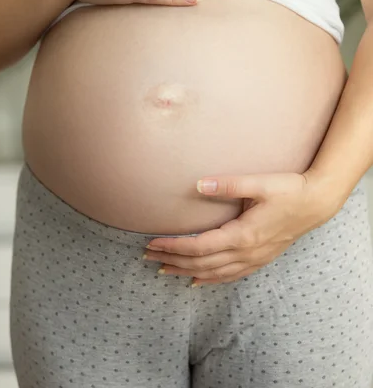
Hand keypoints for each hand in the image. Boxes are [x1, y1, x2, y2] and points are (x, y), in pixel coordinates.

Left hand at [144, 169, 340, 285]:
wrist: (317, 203)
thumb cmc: (289, 190)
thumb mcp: (258, 184)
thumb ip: (227, 185)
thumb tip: (198, 184)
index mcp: (242, 235)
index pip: (199, 246)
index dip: (173, 247)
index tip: (152, 243)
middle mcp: (246, 253)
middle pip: (201, 263)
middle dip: (173, 260)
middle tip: (148, 256)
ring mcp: (254, 259)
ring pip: (214, 273)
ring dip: (187, 272)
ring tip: (165, 270)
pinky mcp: (260, 259)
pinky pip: (230, 276)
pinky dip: (211, 280)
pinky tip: (198, 281)